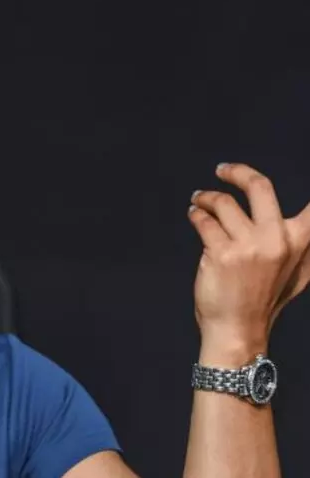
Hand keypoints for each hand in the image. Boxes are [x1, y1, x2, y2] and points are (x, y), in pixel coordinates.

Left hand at [188, 163, 309, 360]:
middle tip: (222, 170)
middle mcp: (277, 239)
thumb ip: (306, 246)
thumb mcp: (298, 273)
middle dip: (238, 172)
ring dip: (207, 198)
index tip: (277, 164)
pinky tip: (194, 214)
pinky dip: (196, 214)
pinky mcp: (221, 253)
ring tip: (200, 200)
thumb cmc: (265, 300)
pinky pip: (204, 220)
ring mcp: (249, 246)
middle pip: (259, 186)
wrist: (238, 329)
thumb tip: (308, 225)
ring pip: (223, 203)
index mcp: (299, 241)